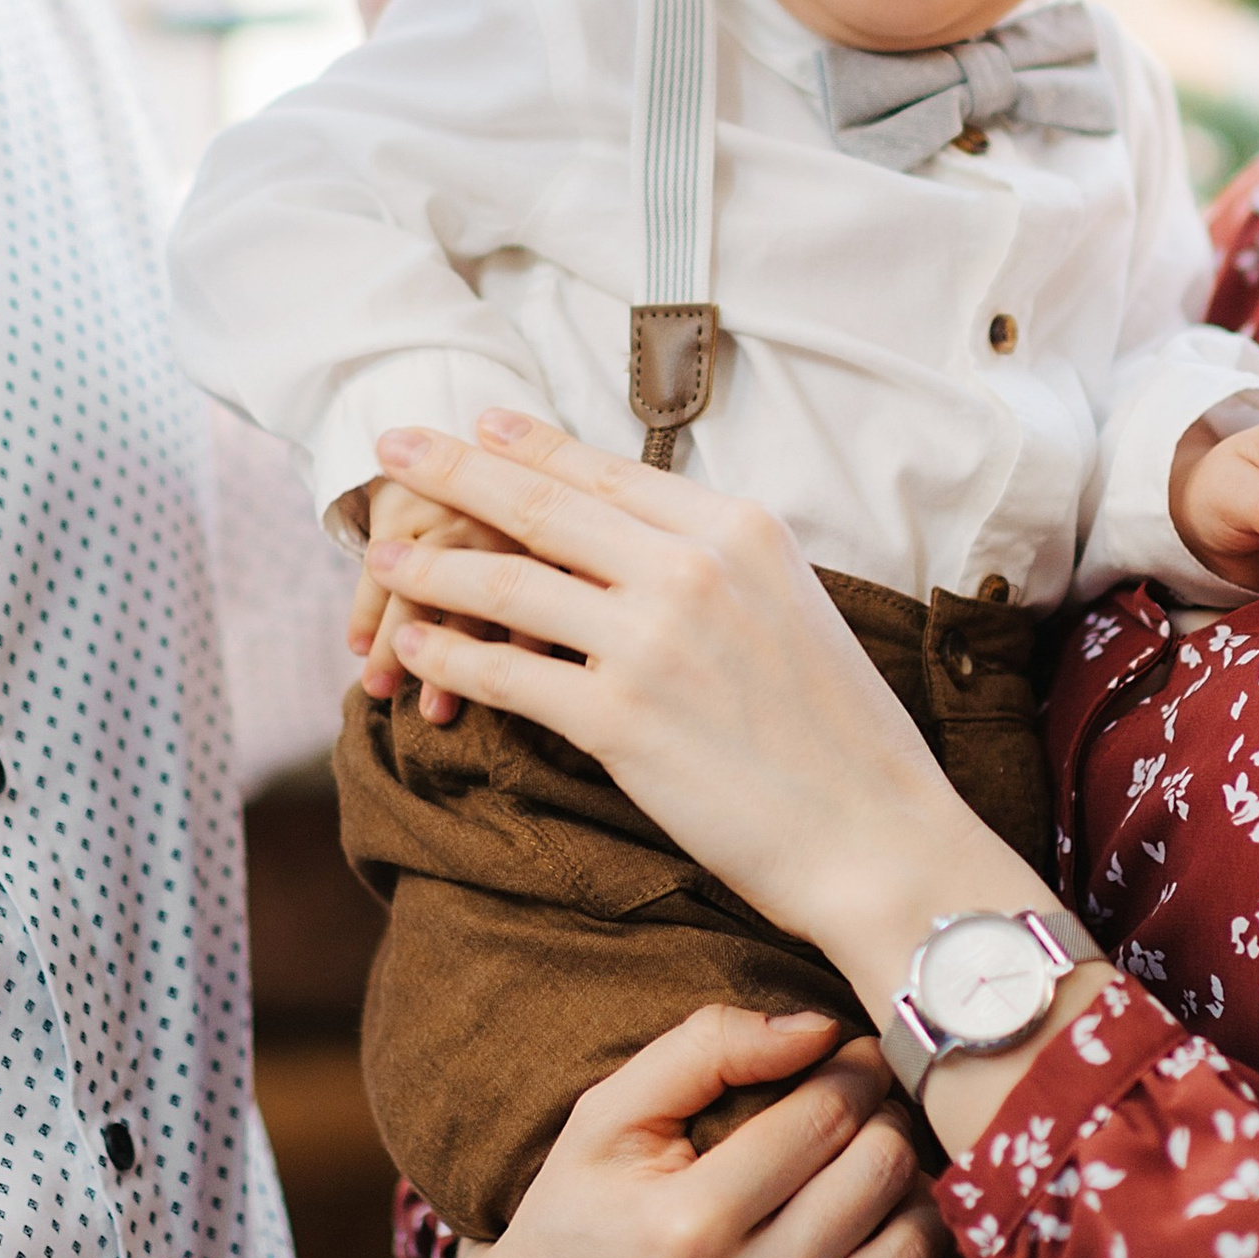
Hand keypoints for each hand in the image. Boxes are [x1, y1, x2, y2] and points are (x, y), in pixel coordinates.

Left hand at [357, 414, 1019, 987]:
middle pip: (543, 506)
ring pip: (510, 583)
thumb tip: (632, 539)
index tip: (479, 423)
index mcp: (741, 528)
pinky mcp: (620, 718)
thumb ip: (714, 562)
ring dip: (433, 567)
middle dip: (455, 470)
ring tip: (383, 557)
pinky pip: (508, 673)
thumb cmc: (841, 733)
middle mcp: (692, 566)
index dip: (533, 444)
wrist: (876, 835)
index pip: (611, 470)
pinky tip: (413, 648)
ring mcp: (651, 640)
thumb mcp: (790, 606)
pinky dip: (449, 657)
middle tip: (393, 445)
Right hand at [449, 1005, 965, 1257]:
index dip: (856, 1069)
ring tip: (878, 1182)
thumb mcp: (610, 1112)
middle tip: (866, 1114)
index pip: (828, 1116)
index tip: (852, 1059)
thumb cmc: (575, 1213)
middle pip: (879, 1177)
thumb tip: (822, 1028)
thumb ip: (709, 1047)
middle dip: (886, 1124)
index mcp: (690, 1219)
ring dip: (913, 1203)